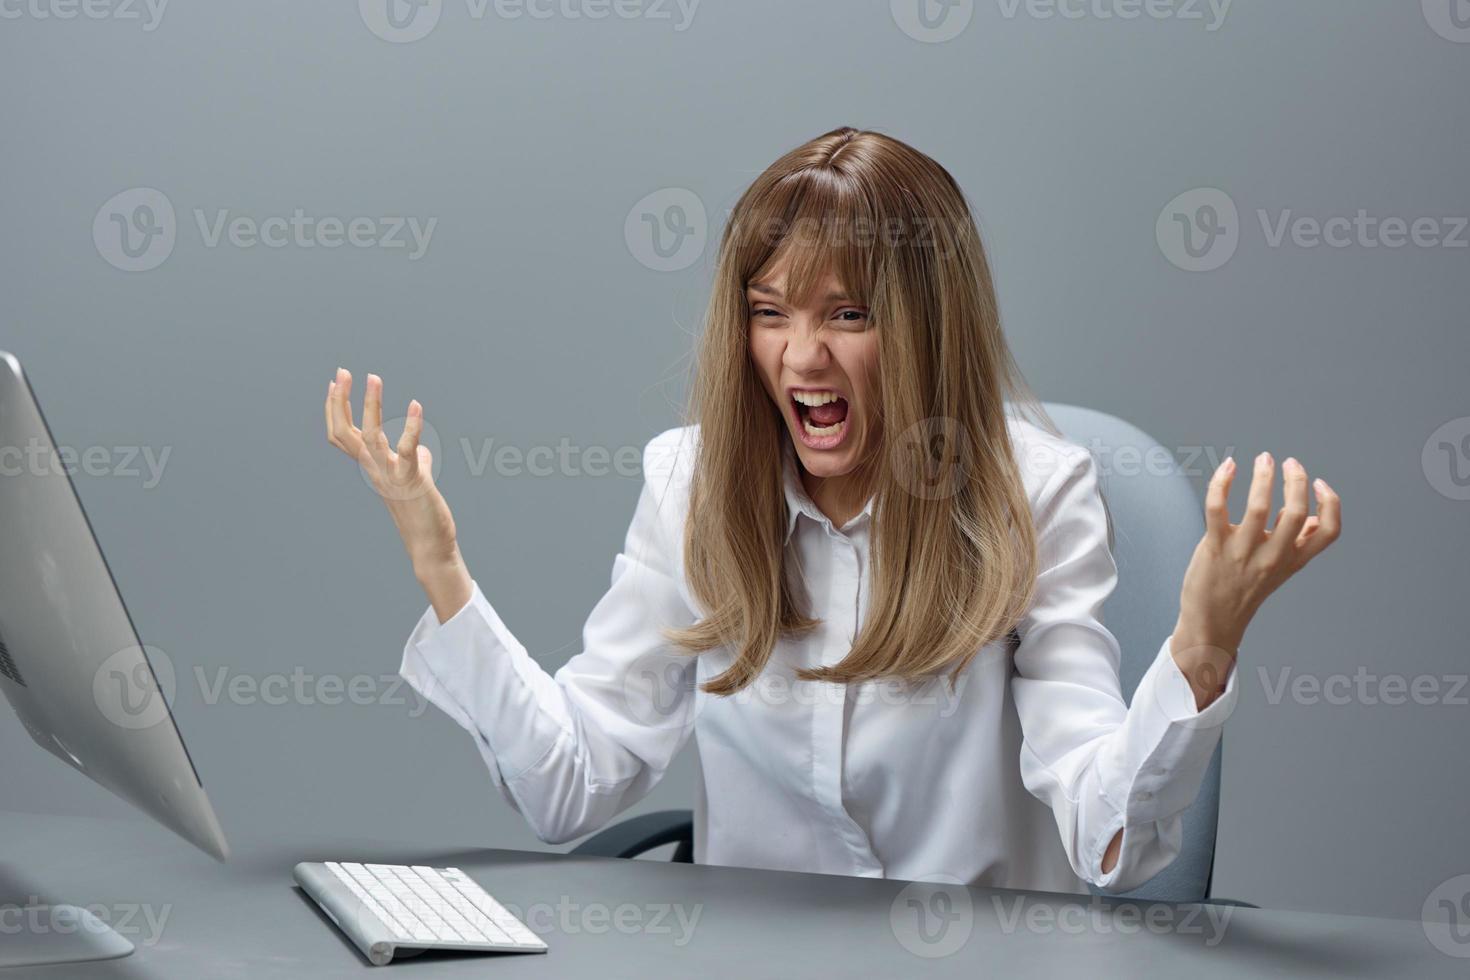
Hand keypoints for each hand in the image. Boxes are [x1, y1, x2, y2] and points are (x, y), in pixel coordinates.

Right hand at [323, 368, 470, 620]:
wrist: (430, 546)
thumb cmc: (422, 512)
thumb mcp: (415, 478)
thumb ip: (413, 459)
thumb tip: (419, 449)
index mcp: (371, 467)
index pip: (341, 434)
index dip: (334, 408)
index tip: (335, 381)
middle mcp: (374, 469)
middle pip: (343, 432)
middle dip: (340, 400)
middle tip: (342, 372)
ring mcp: (390, 475)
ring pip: (369, 436)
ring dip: (371, 405)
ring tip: (373, 377)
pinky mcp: (412, 480)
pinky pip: (407, 449)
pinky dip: (410, 426)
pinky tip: (416, 405)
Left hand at [1170, 452, 1341, 702]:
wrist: (1212, 623)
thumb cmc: (1244, 589)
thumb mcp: (1279, 570)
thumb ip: (1296, 543)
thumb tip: (1313, 516)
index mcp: (1293, 560)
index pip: (1330, 532)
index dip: (1332, 504)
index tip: (1320, 483)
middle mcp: (1273, 556)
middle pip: (1297, 513)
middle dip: (1296, 481)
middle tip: (1289, 462)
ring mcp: (1244, 552)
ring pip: (1260, 506)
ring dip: (1264, 476)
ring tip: (1264, 458)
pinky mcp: (1215, 547)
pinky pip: (1218, 508)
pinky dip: (1222, 483)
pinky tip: (1228, 467)